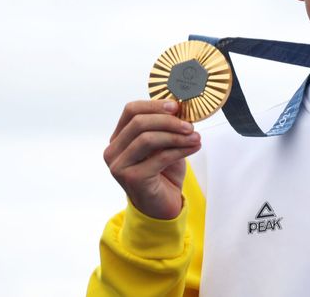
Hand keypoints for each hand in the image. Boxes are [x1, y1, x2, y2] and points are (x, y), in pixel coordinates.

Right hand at [103, 100, 200, 219]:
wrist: (162, 204)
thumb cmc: (163, 171)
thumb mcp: (164, 143)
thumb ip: (165, 126)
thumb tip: (179, 105)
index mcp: (118, 138)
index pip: (131, 110)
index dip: (154, 105)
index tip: (176, 106)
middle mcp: (113, 151)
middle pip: (139, 123)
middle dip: (169, 121)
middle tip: (190, 125)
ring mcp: (119, 166)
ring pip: (148, 139)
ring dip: (177, 136)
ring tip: (196, 137)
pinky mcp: (132, 178)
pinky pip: (160, 157)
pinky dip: (181, 149)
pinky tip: (194, 147)